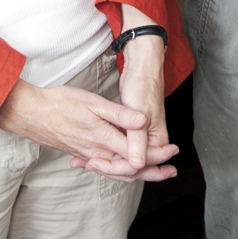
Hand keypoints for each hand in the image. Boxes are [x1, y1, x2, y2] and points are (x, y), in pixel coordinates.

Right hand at [0, 77, 162, 177]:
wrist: (29, 113)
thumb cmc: (60, 103)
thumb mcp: (93, 102)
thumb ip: (120, 115)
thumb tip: (143, 122)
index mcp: (103, 139)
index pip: (137, 155)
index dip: (158, 155)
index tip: (173, 151)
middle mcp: (97, 152)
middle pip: (129, 169)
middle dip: (152, 171)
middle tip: (170, 171)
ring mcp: (87, 154)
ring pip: (116, 170)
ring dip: (136, 172)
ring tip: (152, 171)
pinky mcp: (80, 152)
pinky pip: (103, 166)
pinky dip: (116, 169)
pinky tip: (119, 166)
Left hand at [90, 32, 177, 182]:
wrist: (144, 70)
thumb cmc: (143, 87)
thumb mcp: (140, 113)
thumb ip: (137, 140)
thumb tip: (137, 164)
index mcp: (156, 140)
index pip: (137, 165)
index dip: (115, 167)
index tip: (94, 162)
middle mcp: (149, 143)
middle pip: (129, 167)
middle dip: (107, 168)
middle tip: (86, 164)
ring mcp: (139, 138)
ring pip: (122, 160)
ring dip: (104, 164)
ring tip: (81, 162)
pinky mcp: (130, 132)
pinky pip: (118, 150)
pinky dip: (104, 153)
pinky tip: (87, 152)